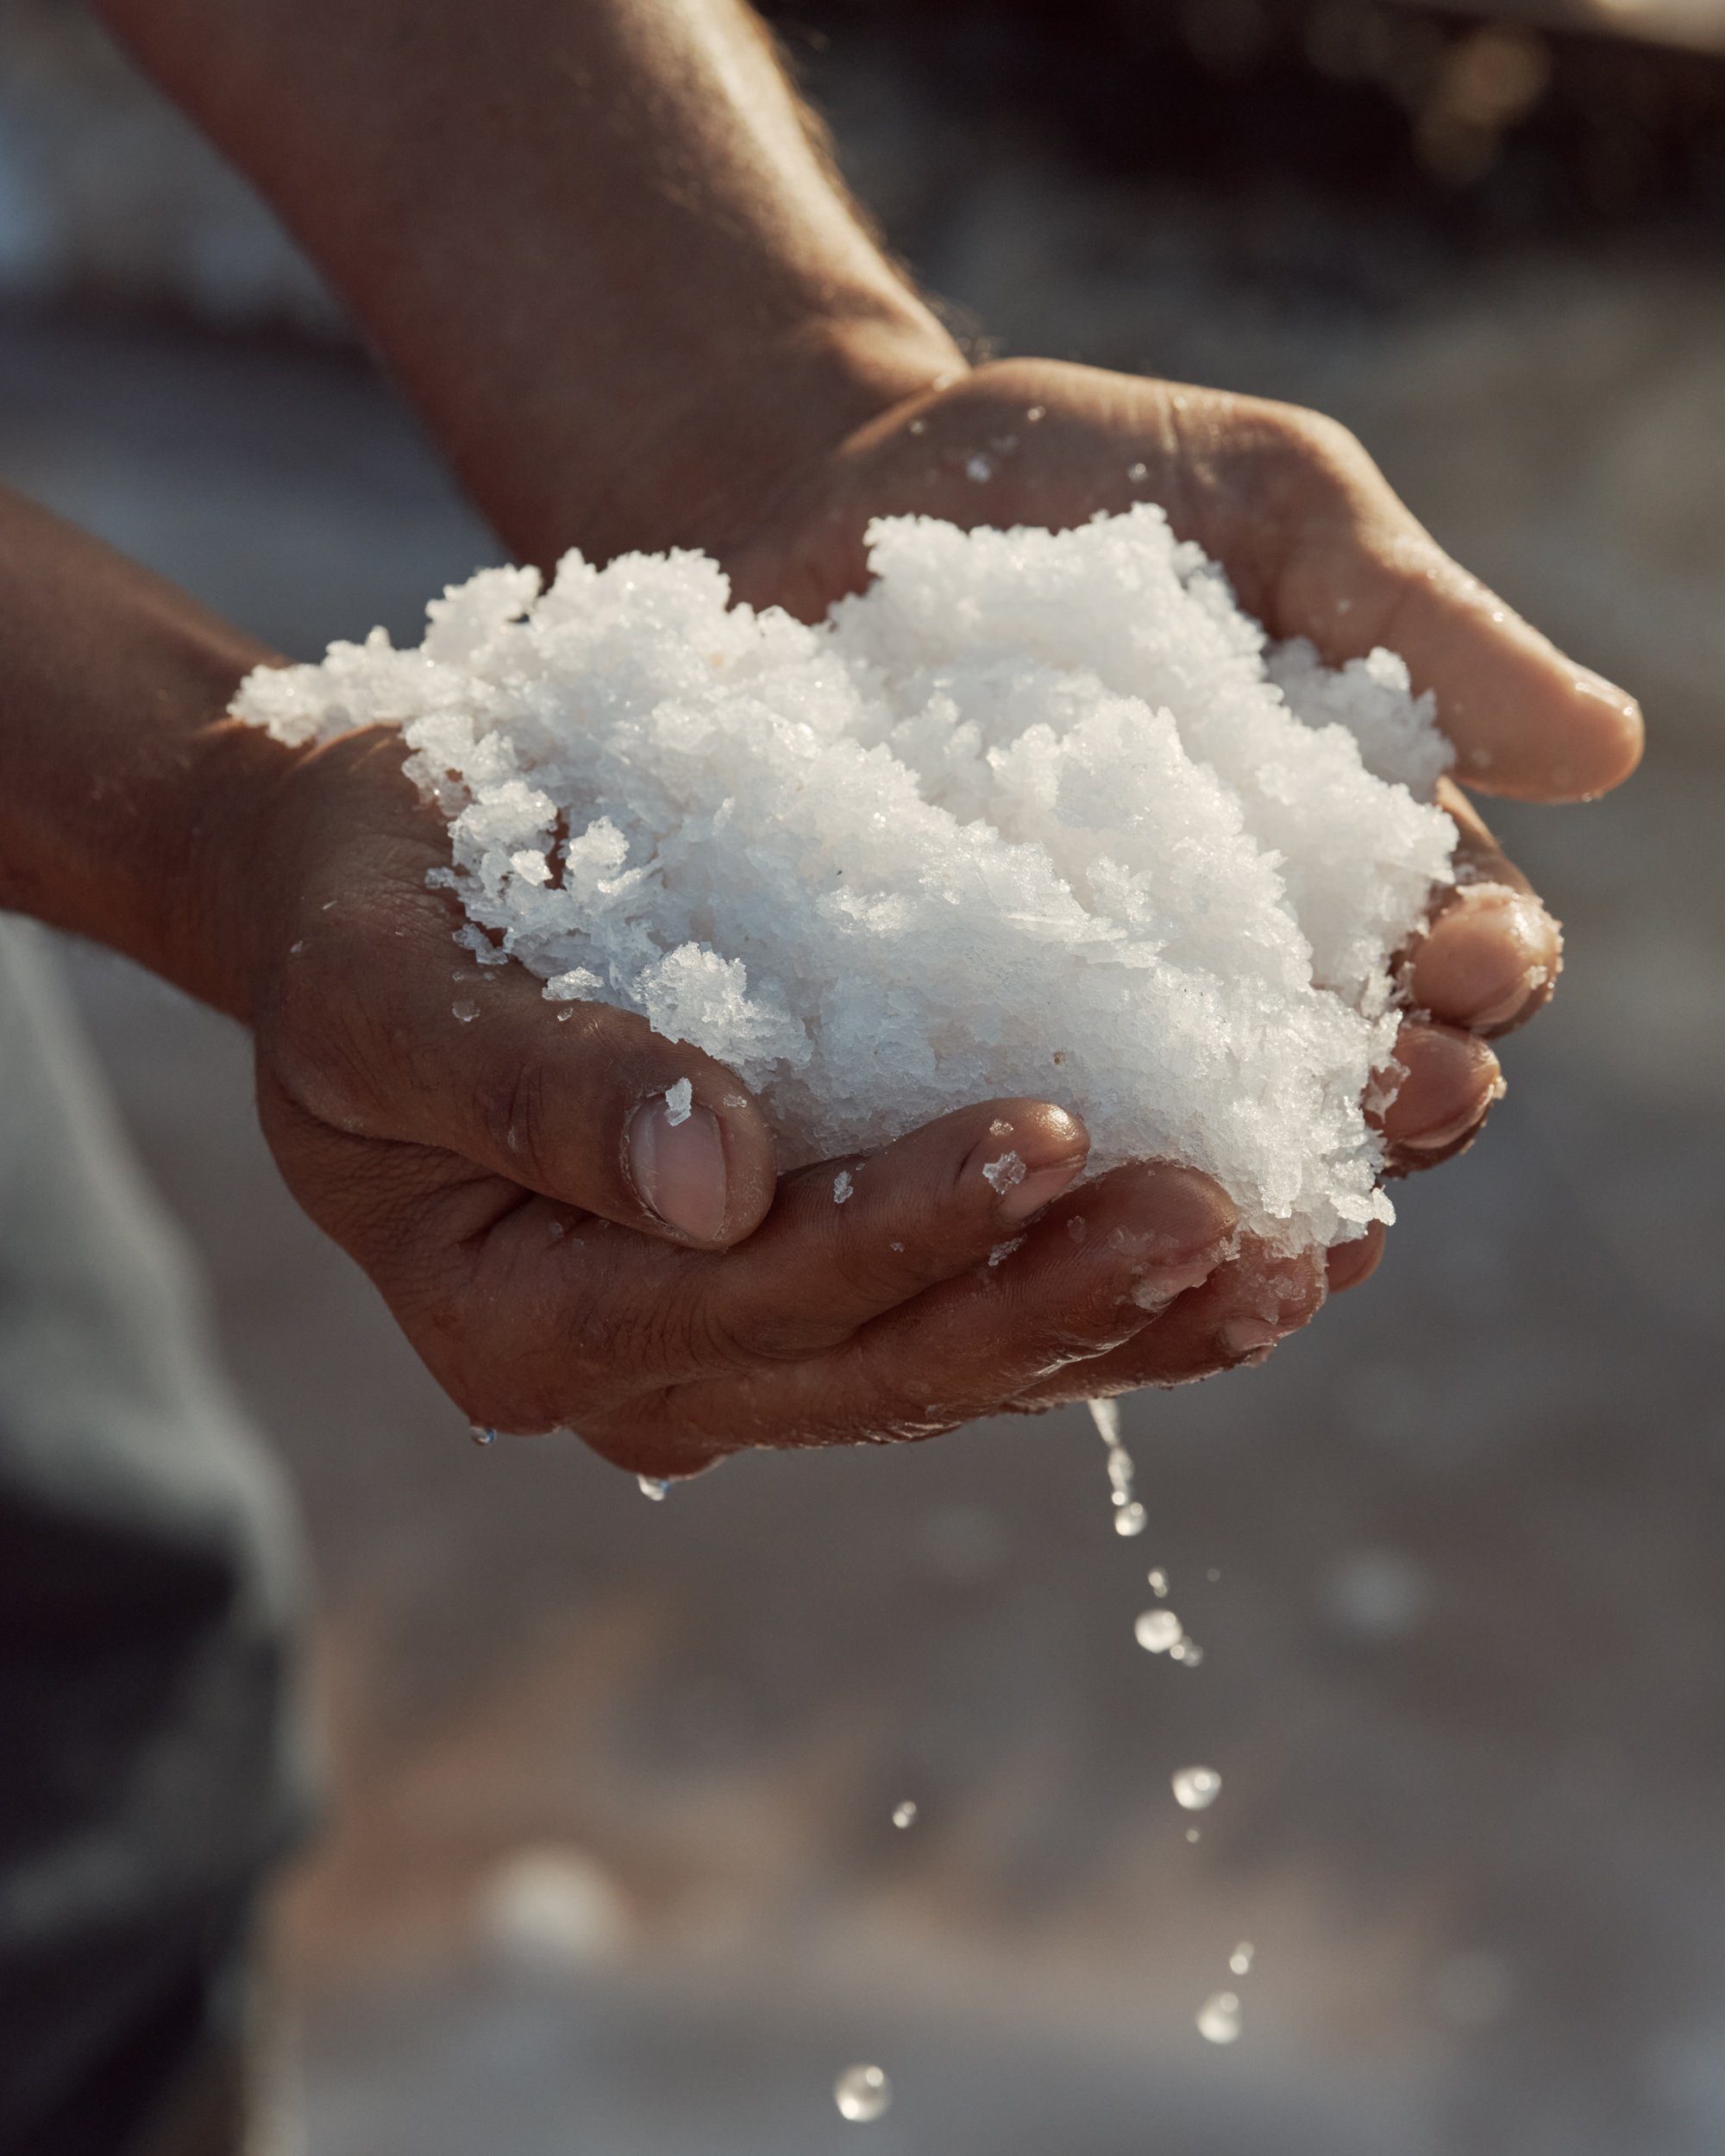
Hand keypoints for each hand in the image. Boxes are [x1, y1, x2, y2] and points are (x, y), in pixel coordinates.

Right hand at [247, 733, 1278, 1478]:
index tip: (1053, 1128)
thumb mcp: (383, 979)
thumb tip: (722, 1181)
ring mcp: (735, 1345)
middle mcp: (645, 1371)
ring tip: (1304, 1257)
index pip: (745, 1301)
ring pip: (956, 1364)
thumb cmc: (354, 903)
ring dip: (1130, 1320)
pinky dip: (1110, 1285)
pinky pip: (976, 1306)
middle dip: (1062, 1300)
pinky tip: (1256, 1239)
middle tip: (1239, 1219)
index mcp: (524, 1323)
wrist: (355, 884)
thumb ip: (531, 1083)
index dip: (903, 1230)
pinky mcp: (815, 1283)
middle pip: (881, 1365)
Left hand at [706, 355, 1642, 1402]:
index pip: (1456, 942)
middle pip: (1355, 1072)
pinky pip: (1010, 1137)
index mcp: (1339, 849)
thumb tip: (1611, 750)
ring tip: (1268, 1192)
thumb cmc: (1063, 482)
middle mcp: (1231, 957)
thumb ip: (1415, 621)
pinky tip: (1068, 1217)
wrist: (808, 495)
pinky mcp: (938, 1038)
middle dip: (1405, 1091)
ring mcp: (1086, 1010)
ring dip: (1258, 1178)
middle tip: (1411, 1087)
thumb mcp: (1261, 503)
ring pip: (1203, 1136)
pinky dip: (1048, 1187)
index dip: (1487, 964)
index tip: (1475, 954)